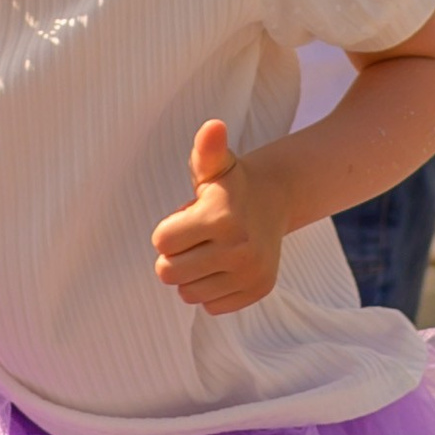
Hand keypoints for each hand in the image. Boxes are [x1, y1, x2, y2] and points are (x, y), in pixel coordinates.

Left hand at [152, 116, 285, 316]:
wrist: (273, 200)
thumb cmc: (229, 184)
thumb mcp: (214, 164)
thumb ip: (206, 149)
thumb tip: (212, 127)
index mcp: (221, 218)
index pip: (161, 243)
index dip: (168, 231)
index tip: (188, 218)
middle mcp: (239, 249)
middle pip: (168, 273)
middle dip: (175, 256)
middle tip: (196, 238)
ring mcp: (250, 273)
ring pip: (187, 293)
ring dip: (191, 275)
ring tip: (211, 250)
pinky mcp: (257, 290)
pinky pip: (210, 307)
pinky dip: (211, 289)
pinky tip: (224, 266)